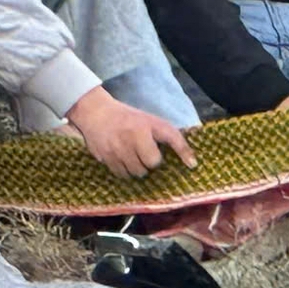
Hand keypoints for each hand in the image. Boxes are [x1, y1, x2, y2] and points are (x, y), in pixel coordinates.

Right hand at [65, 87, 197, 178]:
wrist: (96, 113)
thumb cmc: (127, 118)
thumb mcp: (148, 120)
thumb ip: (166, 136)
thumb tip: (189, 161)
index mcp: (146, 125)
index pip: (171, 137)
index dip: (183, 152)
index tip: (192, 165)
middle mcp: (133, 137)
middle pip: (152, 164)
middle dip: (150, 162)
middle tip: (145, 154)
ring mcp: (118, 149)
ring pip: (137, 172)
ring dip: (138, 169)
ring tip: (134, 158)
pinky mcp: (106, 158)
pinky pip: (122, 175)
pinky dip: (125, 171)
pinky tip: (123, 160)